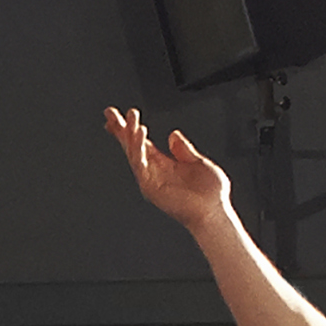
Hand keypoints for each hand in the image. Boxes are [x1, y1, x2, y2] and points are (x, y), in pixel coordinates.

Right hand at [106, 105, 233, 227]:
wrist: (214, 213)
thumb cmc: (210, 194)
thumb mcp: (199, 162)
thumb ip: (184, 149)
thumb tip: (174, 135)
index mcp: (164, 163)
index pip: (141, 142)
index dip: (130, 129)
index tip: (121, 115)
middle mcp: (155, 170)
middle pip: (131, 146)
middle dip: (121, 129)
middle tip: (111, 112)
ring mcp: (151, 179)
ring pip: (134, 152)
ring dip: (131, 134)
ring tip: (131, 117)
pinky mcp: (151, 187)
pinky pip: (141, 165)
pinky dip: (138, 149)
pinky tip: (140, 135)